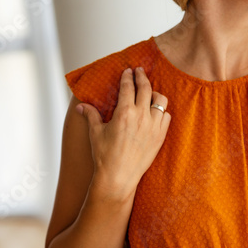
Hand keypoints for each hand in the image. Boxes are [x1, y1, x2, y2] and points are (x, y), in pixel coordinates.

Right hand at [78, 67, 170, 195]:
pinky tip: (155, 112)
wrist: (119, 177)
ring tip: (149, 92)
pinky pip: (166, 116)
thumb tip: (81, 105)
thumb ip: (91, 115)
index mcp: (124, 113)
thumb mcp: (95, 133)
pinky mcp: (160, 136)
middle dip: (142, 77)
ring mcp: (153, 126)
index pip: (128, 87)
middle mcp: (141, 116)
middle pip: (146, 88)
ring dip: (155, 93)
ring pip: (161, 101)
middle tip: (139, 71)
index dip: (128, 77)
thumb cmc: (105, 156)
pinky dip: (162, 111)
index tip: (128, 71)